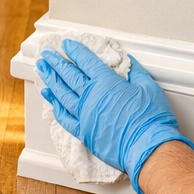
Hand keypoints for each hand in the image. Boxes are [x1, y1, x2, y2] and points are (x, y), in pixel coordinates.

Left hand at [37, 39, 193, 193]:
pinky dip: (56, 107)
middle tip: (46, 54)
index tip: (66, 44)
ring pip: (62, 94)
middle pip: (68, 75)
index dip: (75, 50)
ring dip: (51, 80)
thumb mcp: (148, 87)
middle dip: (56, 62)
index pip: (86, 61)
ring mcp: (85, 115)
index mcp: (106, 83)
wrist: (148, 149)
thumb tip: (129, 63)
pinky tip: (50, 100)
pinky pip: (65, 118)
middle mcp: (91, 97)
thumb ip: (136, 72)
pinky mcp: (84, 132)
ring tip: (42, 70)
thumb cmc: (150, 119)